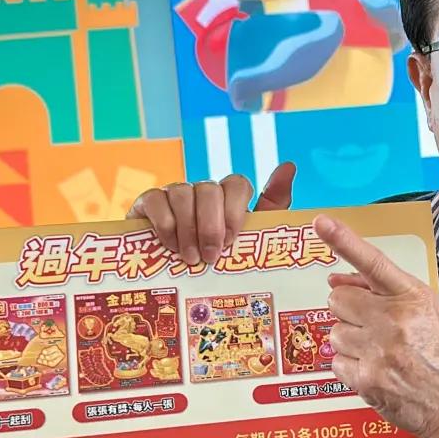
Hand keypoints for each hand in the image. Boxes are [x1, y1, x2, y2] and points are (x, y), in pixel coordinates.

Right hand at [126, 162, 295, 266]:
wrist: (173, 271)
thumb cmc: (217, 254)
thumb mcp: (250, 236)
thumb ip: (273, 203)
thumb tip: (289, 165)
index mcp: (228, 195)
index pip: (238, 184)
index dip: (235, 212)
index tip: (232, 241)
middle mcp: (203, 189)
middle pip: (210, 190)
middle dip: (211, 226)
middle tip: (211, 257)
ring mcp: (175, 192)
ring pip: (183, 194)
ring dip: (188, 230)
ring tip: (190, 259)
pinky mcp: (149, 201)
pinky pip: (156, 200)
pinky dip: (165, 224)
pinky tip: (170, 246)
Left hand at [315, 214, 438, 437]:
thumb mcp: (429, 313)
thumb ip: (385, 293)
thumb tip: (336, 280)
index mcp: (413, 297)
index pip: (373, 262)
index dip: (344, 240)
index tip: (321, 222)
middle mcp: (394, 320)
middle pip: (338, 300)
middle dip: (348, 311)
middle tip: (369, 325)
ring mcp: (378, 351)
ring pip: (334, 333)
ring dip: (350, 341)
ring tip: (379, 352)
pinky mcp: (367, 379)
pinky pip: (336, 363)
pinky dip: (350, 368)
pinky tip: (375, 371)